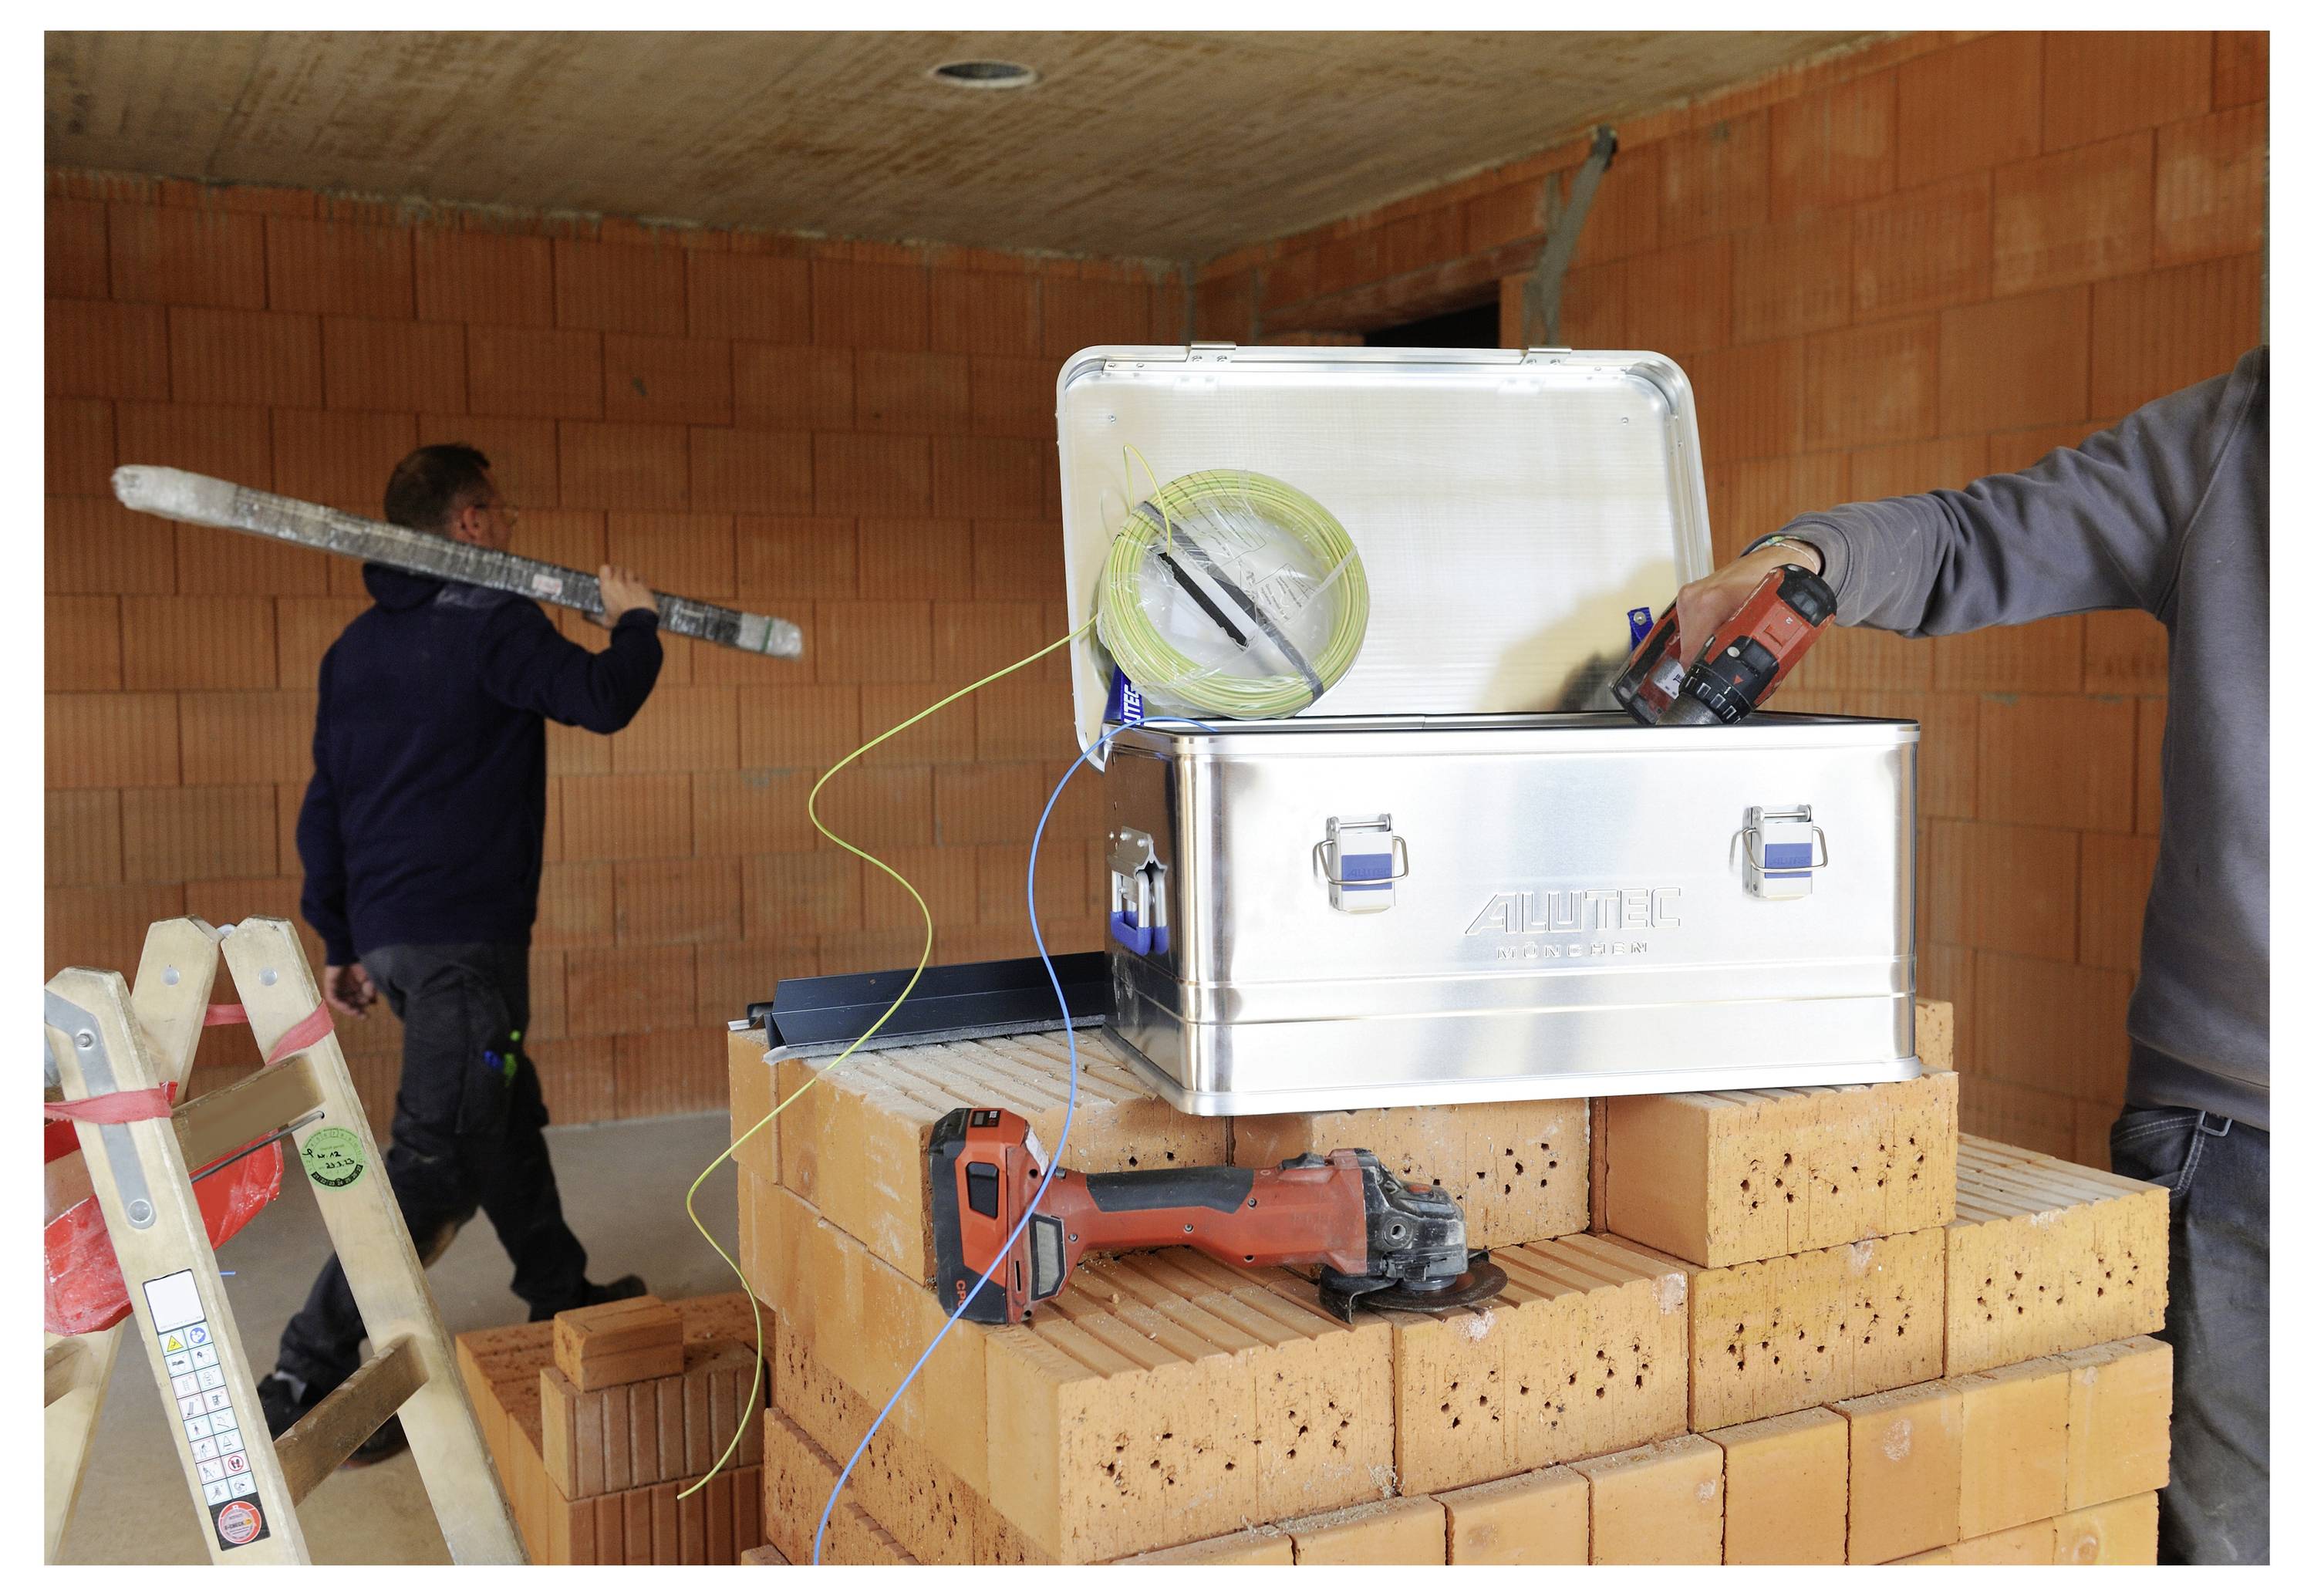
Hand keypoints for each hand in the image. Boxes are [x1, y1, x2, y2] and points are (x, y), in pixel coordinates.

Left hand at [324, 962, 375, 1019]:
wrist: (348, 949)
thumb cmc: (361, 960)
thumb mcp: (370, 977)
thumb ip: (371, 989)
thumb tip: (373, 1002)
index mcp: (356, 985)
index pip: (359, 999)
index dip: (364, 1006)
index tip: (370, 1012)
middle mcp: (346, 987)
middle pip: (351, 1003)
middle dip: (357, 1010)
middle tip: (363, 1016)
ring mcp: (337, 986)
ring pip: (341, 1002)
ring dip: (348, 1009)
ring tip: (356, 1013)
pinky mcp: (330, 985)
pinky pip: (333, 998)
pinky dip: (339, 1004)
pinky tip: (347, 1007)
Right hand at [597, 564, 659, 625]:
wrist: (638, 622)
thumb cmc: (620, 622)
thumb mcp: (605, 620)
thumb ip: (596, 616)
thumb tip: (589, 616)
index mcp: (607, 587)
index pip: (604, 569)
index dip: (606, 570)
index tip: (607, 574)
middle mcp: (619, 582)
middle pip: (618, 568)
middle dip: (618, 572)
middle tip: (619, 578)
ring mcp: (632, 583)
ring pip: (630, 571)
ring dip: (629, 575)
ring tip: (629, 581)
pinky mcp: (644, 587)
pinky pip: (641, 577)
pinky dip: (639, 580)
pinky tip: (639, 585)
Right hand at [1669, 538, 1824, 667]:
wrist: (1772, 558)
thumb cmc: (1772, 578)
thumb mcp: (1767, 615)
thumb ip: (1755, 644)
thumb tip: (1754, 676)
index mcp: (1708, 603)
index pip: (1691, 654)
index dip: (1708, 671)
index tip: (1722, 677)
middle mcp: (1693, 598)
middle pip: (1688, 650)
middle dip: (1708, 660)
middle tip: (1731, 662)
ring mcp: (1688, 597)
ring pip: (1688, 641)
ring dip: (1705, 648)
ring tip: (1728, 643)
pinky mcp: (1689, 598)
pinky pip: (1691, 628)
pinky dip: (1704, 636)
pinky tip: (1721, 633)